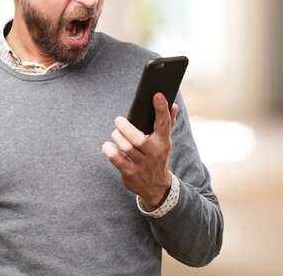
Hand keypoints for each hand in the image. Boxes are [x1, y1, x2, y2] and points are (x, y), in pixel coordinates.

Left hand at [101, 93, 178, 210]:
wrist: (156, 187)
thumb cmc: (158, 157)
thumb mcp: (165, 141)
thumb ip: (168, 123)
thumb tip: (174, 105)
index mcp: (163, 142)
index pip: (164, 123)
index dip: (161, 109)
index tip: (157, 95)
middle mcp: (154, 154)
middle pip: (138, 138)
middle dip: (125, 127)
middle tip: (118, 120)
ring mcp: (142, 165)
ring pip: (126, 148)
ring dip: (117, 137)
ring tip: (115, 133)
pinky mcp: (130, 173)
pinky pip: (116, 159)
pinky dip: (109, 150)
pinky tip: (108, 146)